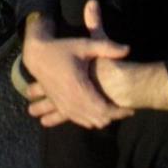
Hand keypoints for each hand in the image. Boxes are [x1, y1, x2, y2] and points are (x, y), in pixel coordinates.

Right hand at [24, 4, 132, 129]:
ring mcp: (64, 105)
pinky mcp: (60, 106)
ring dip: (101, 118)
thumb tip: (127, 49)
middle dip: (113, 116)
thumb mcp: (84, 45)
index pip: (103, 109)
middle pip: (98, 119)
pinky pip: (78, 120)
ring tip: (114, 110)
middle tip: (125, 109)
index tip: (130, 108)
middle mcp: (71, 101)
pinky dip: (90, 119)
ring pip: (88, 122)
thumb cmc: (61, 49)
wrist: (37, 56)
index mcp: (78, 87)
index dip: (118, 112)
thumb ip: (106, 47)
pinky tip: (98, 113)